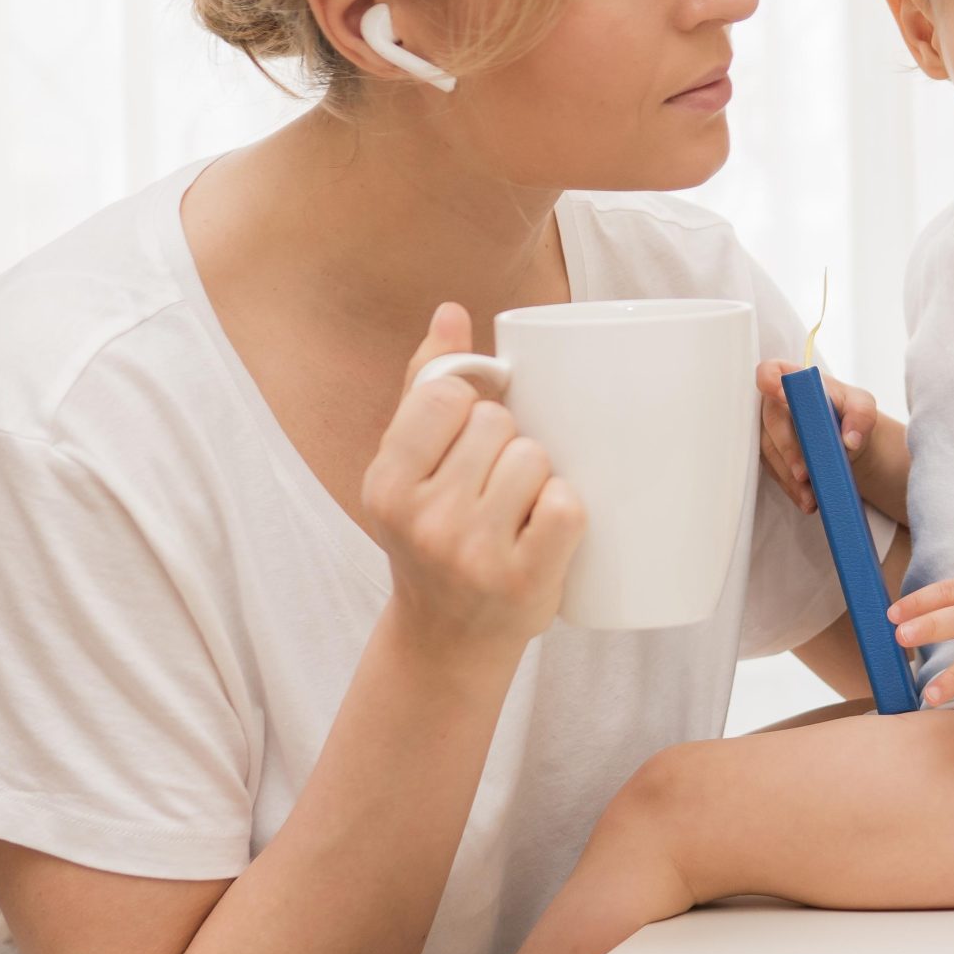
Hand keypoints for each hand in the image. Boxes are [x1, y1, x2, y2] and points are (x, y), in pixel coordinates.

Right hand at [361, 303, 586, 649]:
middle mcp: (421, 519)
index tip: (470, 435)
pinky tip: (546, 529)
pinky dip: (567, 509)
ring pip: (535, 458)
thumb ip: (425, 385)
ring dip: (540, 475)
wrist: (448, 641)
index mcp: (386, 482)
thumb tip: (453, 311)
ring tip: (518, 508)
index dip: (471, 405)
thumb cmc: (435, 536)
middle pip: (498, 424)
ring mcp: (472, 553)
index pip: (447, 395)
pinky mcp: (523, 581)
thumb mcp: (409, 469)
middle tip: (495, 484)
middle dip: (507, 442)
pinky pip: (566, 506)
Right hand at [753, 359, 878, 512]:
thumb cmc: (849, 412)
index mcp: (794, 381)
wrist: (846, 439)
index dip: (770, 380)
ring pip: (770, 453)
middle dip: (786, 449)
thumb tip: (850, 439)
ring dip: (788, 476)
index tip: (780, 393)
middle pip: (770, 421)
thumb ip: (861, 416)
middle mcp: (775, 404)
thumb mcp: (863, 407)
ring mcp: (770, 432)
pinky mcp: (773, 456)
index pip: (770, 372)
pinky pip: (776, 472)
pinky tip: (807, 501)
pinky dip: (791, 488)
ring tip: (810, 496)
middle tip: (803, 473)